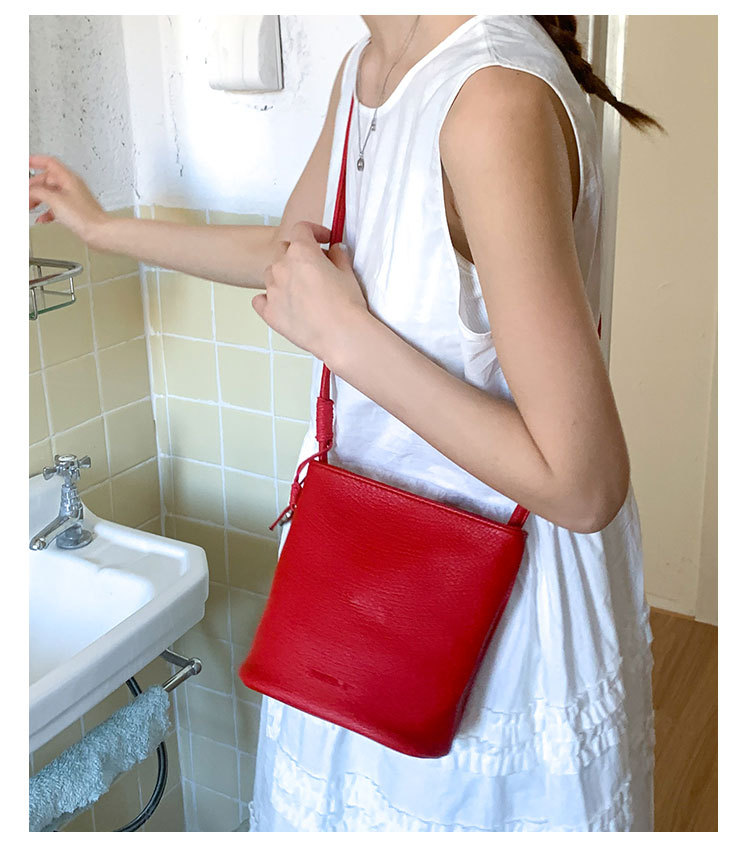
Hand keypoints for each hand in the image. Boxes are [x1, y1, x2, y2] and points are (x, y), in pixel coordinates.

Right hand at [29, 155, 107, 243]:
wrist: (100, 233)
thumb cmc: (85, 217)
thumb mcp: (55, 200)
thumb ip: (39, 192)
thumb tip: (30, 191)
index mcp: (69, 178)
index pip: (49, 163)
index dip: (35, 161)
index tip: (25, 163)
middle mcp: (72, 186)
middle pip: (48, 180)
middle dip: (33, 186)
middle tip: (24, 194)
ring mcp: (74, 198)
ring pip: (51, 194)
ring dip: (39, 200)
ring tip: (30, 206)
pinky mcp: (75, 211)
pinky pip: (57, 207)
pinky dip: (48, 211)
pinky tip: (43, 218)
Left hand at [252, 220, 369, 361]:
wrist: (341, 334)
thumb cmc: (346, 305)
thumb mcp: (348, 273)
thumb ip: (338, 256)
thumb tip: (335, 250)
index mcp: (302, 251)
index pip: (302, 229)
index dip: (314, 232)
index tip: (322, 239)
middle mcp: (282, 266)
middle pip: (283, 250)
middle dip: (297, 254)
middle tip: (313, 266)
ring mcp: (273, 289)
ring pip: (271, 274)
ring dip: (283, 276)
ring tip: (300, 289)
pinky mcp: (269, 312)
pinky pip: (260, 300)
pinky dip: (269, 298)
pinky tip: (282, 303)